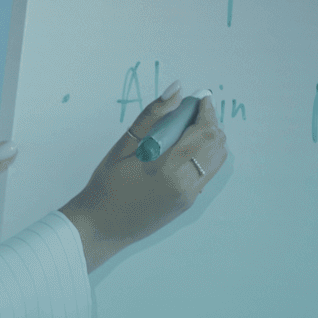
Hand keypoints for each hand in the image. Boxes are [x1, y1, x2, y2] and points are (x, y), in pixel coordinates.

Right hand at [61, 82, 228, 270]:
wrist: (100, 227)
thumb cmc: (106, 184)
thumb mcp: (124, 146)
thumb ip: (152, 116)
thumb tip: (176, 90)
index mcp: (170, 167)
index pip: (205, 132)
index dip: (207, 110)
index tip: (200, 97)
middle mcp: (187, 184)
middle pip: (217, 145)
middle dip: (211, 123)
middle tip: (194, 111)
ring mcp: (190, 196)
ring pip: (217, 161)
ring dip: (210, 140)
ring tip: (189, 129)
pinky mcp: (188, 204)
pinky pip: (207, 174)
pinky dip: (204, 157)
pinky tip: (183, 151)